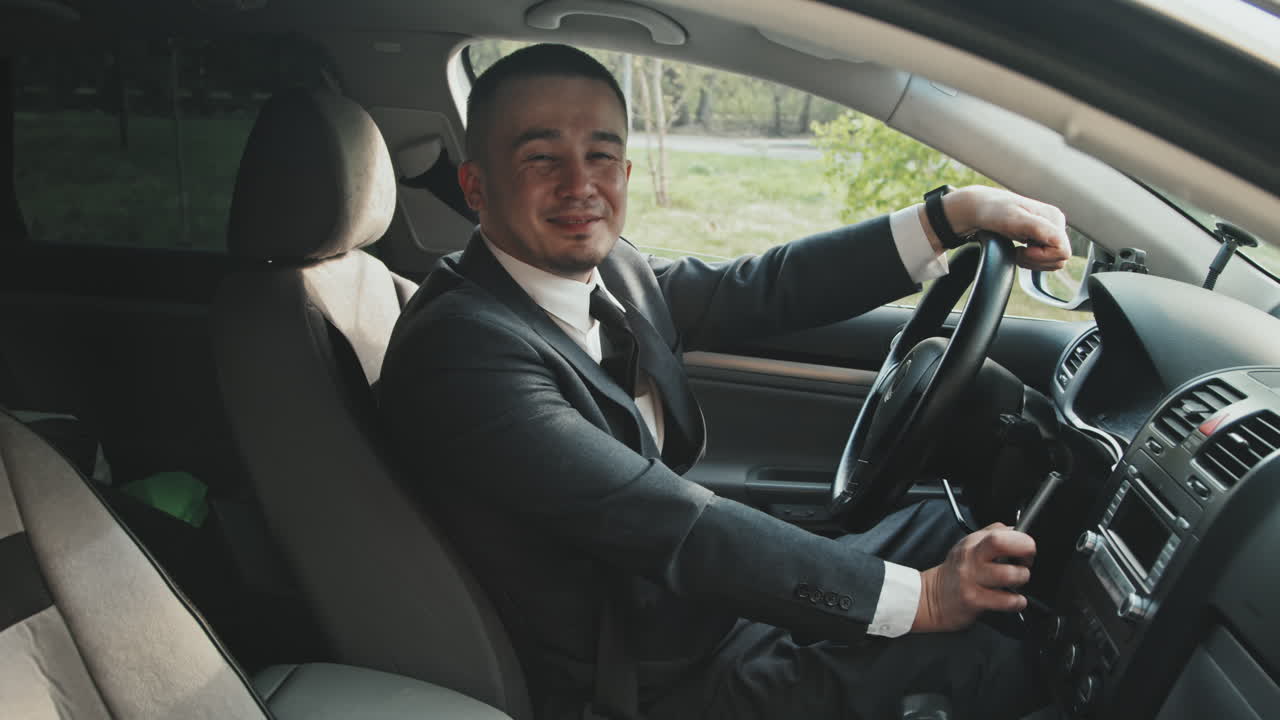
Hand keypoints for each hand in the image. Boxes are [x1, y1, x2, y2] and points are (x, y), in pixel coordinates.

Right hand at [911, 522, 1035, 632]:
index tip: (1026, 549)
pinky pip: (1005, 600)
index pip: (1001, 530)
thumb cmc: (958, 573)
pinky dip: (1017, 601)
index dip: (1022, 539)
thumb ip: (994, 535)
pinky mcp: (973, 600)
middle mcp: (970, 557)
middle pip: (1000, 543)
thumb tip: (1019, 532)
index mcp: (973, 542)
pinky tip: (1013, 600)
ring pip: (1008, 574)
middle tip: (1025, 563)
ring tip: (1016, 583)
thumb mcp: (971, 546)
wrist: (933, 598)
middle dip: (1024, 553)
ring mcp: (970, 578)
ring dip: (1021, 579)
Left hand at [939, 186, 1071, 271]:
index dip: (1041, 257)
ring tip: (1017, 251)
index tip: (1021, 249)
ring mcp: (1051, 232)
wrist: (981, 210)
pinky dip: (1032, 261)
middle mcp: (1056, 223)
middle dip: (1036, 261)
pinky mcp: (1044, 239)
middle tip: (1016, 252)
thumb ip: (1038, 228)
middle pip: (1059, 259)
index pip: (1062, 251)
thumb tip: (1058, 240)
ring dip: (1034, 262)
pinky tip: (1020, 251)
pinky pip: (1047, 260)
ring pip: (1054, 262)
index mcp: (1054, 217)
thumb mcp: (1013, 219)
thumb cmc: (994, 211)